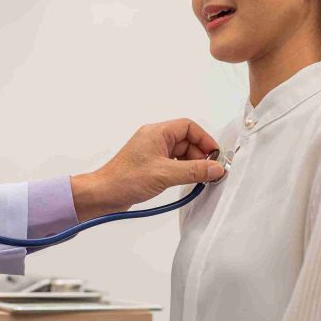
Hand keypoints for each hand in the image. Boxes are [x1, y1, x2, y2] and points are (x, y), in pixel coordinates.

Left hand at [71, 119, 222, 220]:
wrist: (103, 194)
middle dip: (200, 155)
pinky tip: (186, 181)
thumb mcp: (165, 174)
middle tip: (209, 172)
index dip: (205, 140)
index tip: (215, 155)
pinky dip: (182, 170)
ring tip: (198, 179)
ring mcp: (152, 152)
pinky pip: (173, 163)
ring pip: (181, 153)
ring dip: (192, 164)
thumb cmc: (125, 180)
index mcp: (157, 132)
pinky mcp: (150, 165)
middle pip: (187, 140)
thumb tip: (216, 169)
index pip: (189, 127)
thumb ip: (194, 171)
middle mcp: (154, 138)